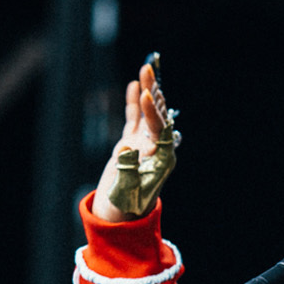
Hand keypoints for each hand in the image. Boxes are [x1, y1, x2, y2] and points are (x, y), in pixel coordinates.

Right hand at [90, 56, 179, 220]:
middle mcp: (157, 148)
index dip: (154, 112)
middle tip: (148, 68)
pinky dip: (133, 103)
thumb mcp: (125, 190)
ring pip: (147, 113)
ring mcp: (144, 144)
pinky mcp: (132, 143)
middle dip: (153, 91)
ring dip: (146, 92)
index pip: (160, 129)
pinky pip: (135, 119)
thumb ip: (127, 170)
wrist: (121, 215)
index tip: (148, 95)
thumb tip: (127, 148)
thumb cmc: (126, 206)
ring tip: (145, 69)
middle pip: (157, 115)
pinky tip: (133, 85)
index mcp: (162, 159)